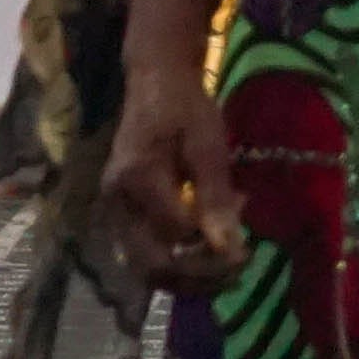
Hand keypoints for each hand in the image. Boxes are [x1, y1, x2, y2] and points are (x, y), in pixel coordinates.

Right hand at [107, 57, 244, 291]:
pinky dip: (174, 260)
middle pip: (152, 264)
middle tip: (236, 269)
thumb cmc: (184, 107)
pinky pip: (143, 253)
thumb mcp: (208, 144)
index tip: (245, 250)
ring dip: (185, 276)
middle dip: (197, 277)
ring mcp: (112, 209)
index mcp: (137, 177)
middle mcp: (116, 200)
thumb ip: (215, 196)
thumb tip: (228, 248)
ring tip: (223, 267)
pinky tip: (202, 249)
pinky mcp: (119, 213)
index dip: (211, 250)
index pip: (176, 234)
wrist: (154, 81)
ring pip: (145, 266)